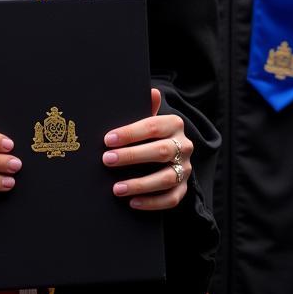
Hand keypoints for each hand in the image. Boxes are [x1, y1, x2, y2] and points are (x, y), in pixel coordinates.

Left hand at [103, 88, 192, 210]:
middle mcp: (184, 145)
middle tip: (107, 160)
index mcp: (174, 124)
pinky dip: (151, 202)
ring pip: (166, 178)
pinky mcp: (184, 188)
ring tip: (116, 188)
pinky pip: (171, 199)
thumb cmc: (149, 134)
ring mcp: (185, 168)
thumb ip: (146, 109)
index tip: (108, 139)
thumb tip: (152, 91)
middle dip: (131, 156)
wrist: (170, 154)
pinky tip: (132, 202)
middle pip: (160, 152)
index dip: (129, 133)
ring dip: (140, 184)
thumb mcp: (147, 120)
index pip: (152, 127)